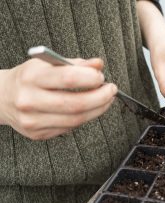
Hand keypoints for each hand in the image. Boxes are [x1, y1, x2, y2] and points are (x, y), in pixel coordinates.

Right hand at [0, 58, 116, 139]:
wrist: (2, 98)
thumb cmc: (29, 78)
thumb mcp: (48, 63)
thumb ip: (76, 63)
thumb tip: (99, 65)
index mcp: (32, 77)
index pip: (68, 78)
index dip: (91, 78)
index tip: (101, 77)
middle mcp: (30, 100)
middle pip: (75, 104)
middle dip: (101, 98)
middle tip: (111, 91)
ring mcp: (32, 120)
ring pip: (75, 120)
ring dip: (97, 110)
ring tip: (106, 100)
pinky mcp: (37, 134)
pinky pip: (69, 128)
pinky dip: (84, 118)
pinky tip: (88, 110)